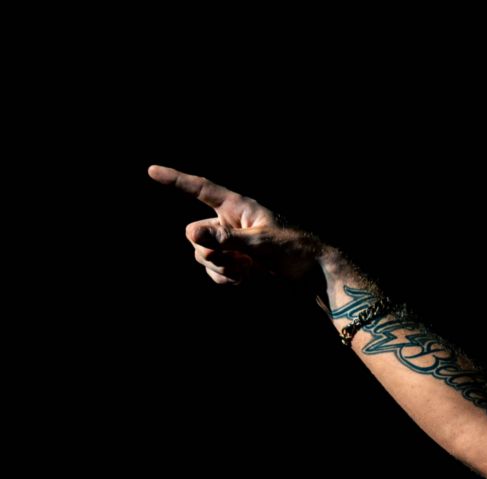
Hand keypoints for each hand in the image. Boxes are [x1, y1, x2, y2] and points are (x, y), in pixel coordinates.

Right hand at [148, 164, 326, 285]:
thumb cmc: (294, 248)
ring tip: (247, 271)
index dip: (176, 180)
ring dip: (219, 267)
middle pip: (195, 234)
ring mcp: (230, 243)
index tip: (152, 171)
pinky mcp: (235, 262)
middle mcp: (229, 222)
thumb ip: (226, 238)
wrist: (314, 273)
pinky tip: (244, 280)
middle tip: (235, 260)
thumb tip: (190, 233)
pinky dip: (224, 278)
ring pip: (202, 255)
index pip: (201, 189)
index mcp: (237, 206)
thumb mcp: (261, 242)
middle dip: (208, 251)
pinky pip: (213, 271)